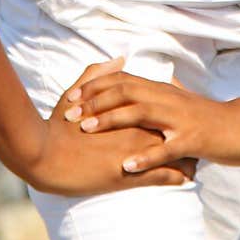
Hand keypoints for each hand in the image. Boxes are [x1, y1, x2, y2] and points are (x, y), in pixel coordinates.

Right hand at [23, 57, 198, 195]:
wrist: (45, 156)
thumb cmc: (57, 126)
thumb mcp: (75, 94)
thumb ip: (97, 74)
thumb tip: (118, 59)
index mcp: (126, 108)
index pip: (159, 105)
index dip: (172, 110)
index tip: (179, 115)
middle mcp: (136, 126)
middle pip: (174, 128)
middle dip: (184, 134)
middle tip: (193, 140)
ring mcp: (136, 151)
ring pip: (176, 153)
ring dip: (186, 159)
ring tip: (195, 164)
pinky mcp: (133, 175)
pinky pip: (166, 177)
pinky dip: (179, 178)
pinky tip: (185, 180)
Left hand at [61, 66, 239, 173]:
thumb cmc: (213, 117)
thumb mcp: (184, 100)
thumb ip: (165, 90)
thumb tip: (147, 81)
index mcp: (164, 90)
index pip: (124, 80)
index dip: (95, 86)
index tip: (70, 95)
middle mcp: (168, 98)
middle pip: (126, 91)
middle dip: (94, 101)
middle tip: (69, 112)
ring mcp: (180, 119)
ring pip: (140, 113)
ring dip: (111, 120)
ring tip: (87, 129)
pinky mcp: (192, 140)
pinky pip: (165, 148)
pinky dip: (144, 157)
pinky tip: (126, 166)